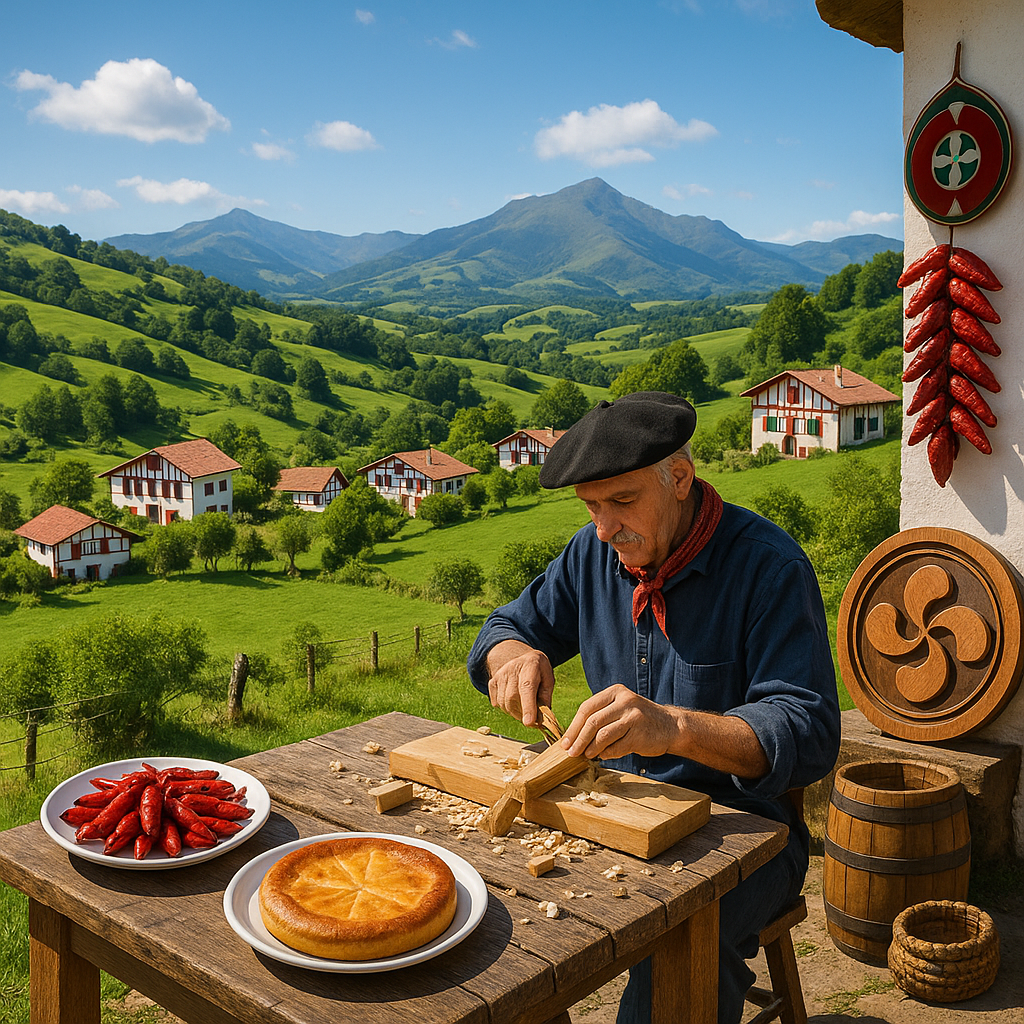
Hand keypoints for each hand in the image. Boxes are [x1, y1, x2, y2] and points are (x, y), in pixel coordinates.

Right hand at [486, 642, 554, 726]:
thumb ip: (546, 697)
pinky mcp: (493, 681)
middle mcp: (513, 668)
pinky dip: (506, 708)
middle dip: (522, 714)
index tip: (529, 722)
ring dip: (514, 713)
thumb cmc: (539, 671)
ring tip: (524, 710)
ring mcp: (500, 674)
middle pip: (513, 698)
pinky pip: (496, 703)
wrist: (522, 659)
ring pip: (503, 703)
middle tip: (532, 720)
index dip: (528, 706)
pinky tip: (514, 702)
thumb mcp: (549, 679)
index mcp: (531, 665)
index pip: (527, 688)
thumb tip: (542, 718)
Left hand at [560, 685, 679, 759]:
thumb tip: (573, 736)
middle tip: (571, 752)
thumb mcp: (620, 708)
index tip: (565, 741)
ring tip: (587, 755)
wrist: (671, 726)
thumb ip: (600, 716)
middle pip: (592, 721)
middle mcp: (624, 701)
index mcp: (615, 692)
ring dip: (591, 748)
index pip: (587, 708)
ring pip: (603, 735)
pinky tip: (605, 755)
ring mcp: (633, 717)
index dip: (573, 726)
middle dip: (578, 739)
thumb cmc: (639, 719)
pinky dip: (607, 754)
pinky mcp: (640, 734)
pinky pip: (616, 747)